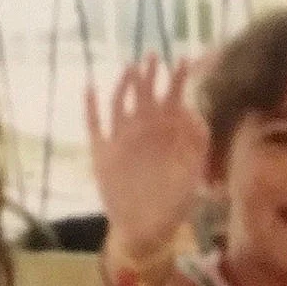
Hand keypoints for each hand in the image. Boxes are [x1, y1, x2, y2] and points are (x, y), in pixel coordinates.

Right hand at [86, 55, 207, 255]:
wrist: (145, 230)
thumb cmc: (173, 204)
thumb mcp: (192, 176)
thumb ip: (196, 147)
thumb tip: (195, 114)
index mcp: (166, 135)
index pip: (173, 99)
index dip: (177, 80)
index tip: (184, 60)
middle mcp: (143, 132)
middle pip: (146, 95)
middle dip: (150, 75)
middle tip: (154, 55)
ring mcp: (121, 140)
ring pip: (121, 104)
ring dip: (125, 86)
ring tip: (130, 68)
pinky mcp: (102, 154)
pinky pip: (94, 126)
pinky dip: (91, 108)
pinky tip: (90, 87)